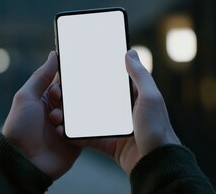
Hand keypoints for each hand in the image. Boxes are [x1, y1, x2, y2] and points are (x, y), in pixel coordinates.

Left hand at [2, 51, 80, 179]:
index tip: (61, 87)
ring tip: (56, 123)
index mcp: (46, 99)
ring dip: (71, 115)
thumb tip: (53, 54)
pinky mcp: (78, 140)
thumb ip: (41, 76)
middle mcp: (59, 110)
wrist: (24, 161)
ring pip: (82, 111)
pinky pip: (87, 129)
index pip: (63, 83)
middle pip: (75, 96)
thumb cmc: (20, 127)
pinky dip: (80, 128)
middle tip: (61, 104)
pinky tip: (68, 132)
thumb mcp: (26, 97)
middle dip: (70, 99)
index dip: (64, 82)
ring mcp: (69, 126)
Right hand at [50, 49, 180, 174]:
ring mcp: (115, 128)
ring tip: (58, 111)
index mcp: (134, 97)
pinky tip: (63, 131)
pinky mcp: (109, 145)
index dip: (98, 73)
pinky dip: (76, 136)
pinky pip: (89, 139)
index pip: (114, 81)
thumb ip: (140, 75)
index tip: (80, 66)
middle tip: (61, 90)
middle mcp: (123, 111)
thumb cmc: (157, 127)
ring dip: (74, 116)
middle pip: (97, 99)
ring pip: (89, 119)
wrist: (156, 164)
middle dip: (80, 95)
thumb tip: (130, 52)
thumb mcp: (150, 97)